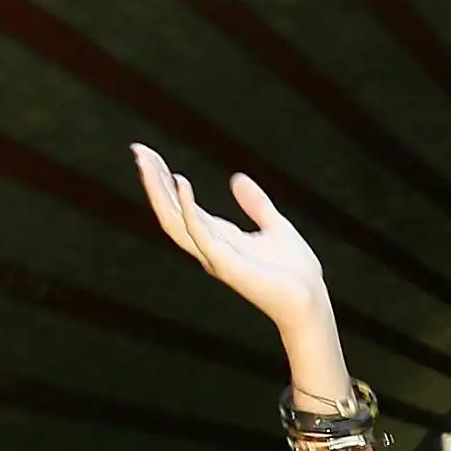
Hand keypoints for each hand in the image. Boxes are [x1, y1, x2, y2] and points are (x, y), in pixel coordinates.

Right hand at [130, 144, 328, 333]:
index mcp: (219, 238)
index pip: (180, 206)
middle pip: (169, 212)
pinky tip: (182, 182)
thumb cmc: (295, 272)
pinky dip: (188, 208)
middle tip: (137, 149)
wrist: (312, 302)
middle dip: (153, 181)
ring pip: (174, 222)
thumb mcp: (275, 226)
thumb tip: (236, 178)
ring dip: (158, 190)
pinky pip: (200, 234)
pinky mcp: (227, 264)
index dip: (164, 180)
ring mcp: (215, 257)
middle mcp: (210, 247)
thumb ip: (256, 204)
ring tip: (146, 161)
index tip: (148, 153)